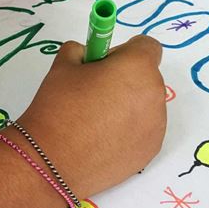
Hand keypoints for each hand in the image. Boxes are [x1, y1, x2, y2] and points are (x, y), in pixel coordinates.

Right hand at [17, 36, 166, 198]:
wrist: (53, 161)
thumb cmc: (59, 106)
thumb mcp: (63, 65)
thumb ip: (81, 51)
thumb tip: (87, 55)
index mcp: (137, 67)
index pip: (147, 46)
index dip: (126, 52)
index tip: (105, 64)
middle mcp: (155, 94)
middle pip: (147, 77)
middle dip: (126, 79)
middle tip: (94, 94)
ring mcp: (156, 126)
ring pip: (146, 105)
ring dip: (129, 105)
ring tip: (96, 122)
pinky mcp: (150, 151)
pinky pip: (144, 130)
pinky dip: (129, 130)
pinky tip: (102, 140)